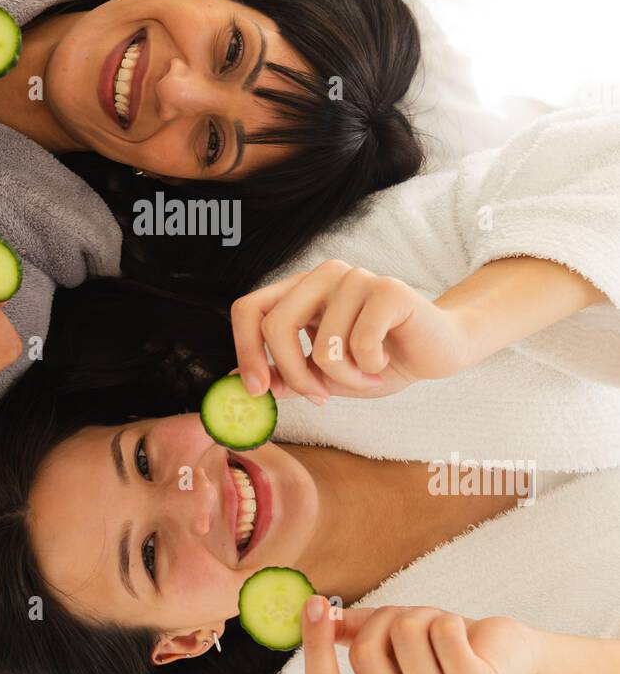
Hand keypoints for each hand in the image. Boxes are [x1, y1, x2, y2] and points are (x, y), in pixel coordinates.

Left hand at [230, 259, 470, 400]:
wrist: (437, 350)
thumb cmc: (378, 359)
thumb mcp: (324, 375)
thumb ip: (285, 375)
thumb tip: (235, 384)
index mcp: (300, 289)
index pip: (249, 308)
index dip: (245, 350)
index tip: (256, 390)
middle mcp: (323, 276)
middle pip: (276, 325)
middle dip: (295, 375)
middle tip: (320, 397)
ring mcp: (356, 278)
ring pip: (323, 345)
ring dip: (345, 379)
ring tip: (367, 375)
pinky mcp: (389, 289)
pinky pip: (360, 343)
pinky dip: (370, 368)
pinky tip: (385, 360)